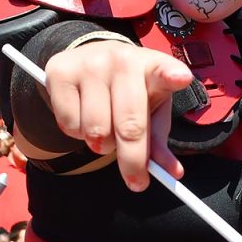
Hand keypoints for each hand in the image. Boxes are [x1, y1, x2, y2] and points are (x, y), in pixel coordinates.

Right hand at [45, 41, 192, 191]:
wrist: (90, 58)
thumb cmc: (130, 92)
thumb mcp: (150, 110)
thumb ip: (158, 141)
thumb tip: (171, 174)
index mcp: (152, 66)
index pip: (163, 70)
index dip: (172, 75)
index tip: (181, 78)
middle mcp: (122, 60)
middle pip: (129, 125)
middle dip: (133, 162)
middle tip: (137, 183)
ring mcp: (89, 64)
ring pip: (96, 131)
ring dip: (101, 145)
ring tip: (105, 130)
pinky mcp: (60, 71)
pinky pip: (70, 125)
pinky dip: (77, 134)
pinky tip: (83, 117)